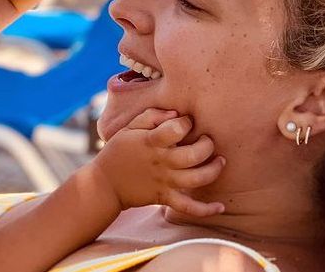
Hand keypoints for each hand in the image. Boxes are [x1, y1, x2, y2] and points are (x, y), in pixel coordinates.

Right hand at [93, 108, 225, 216]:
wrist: (104, 184)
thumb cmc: (118, 151)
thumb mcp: (128, 128)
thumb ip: (151, 116)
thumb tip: (176, 113)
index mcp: (150, 142)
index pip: (176, 129)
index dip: (186, 122)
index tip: (186, 121)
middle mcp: (160, 162)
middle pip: (193, 155)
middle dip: (207, 146)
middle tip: (208, 140)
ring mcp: (164, 182)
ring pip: (197, 179)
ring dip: (213, 170)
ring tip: (220, 162)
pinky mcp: (164, 198)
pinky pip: (188, 207)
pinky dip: (205, 210)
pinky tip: (219, 206)